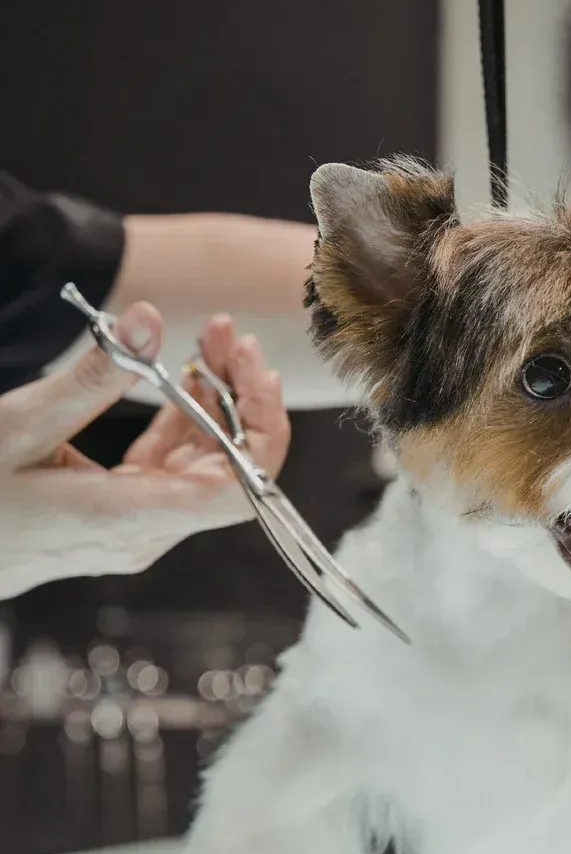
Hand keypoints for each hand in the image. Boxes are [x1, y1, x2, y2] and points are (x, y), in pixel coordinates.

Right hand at [0, 302, 289, 598]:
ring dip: (214, 403)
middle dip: (242, 396)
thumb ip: (92, 378)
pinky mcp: (121, 517)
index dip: (264, 428)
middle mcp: (146, 533)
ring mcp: (136, 528)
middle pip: (231, 469)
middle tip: (224, 332)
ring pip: (202, 466)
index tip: (253, 368)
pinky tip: (180, 379)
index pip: (241, 489)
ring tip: (207, 341)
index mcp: (130, 519)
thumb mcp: (20, 427)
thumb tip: (147, 320)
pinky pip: (170, 470)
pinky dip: (182, 423)